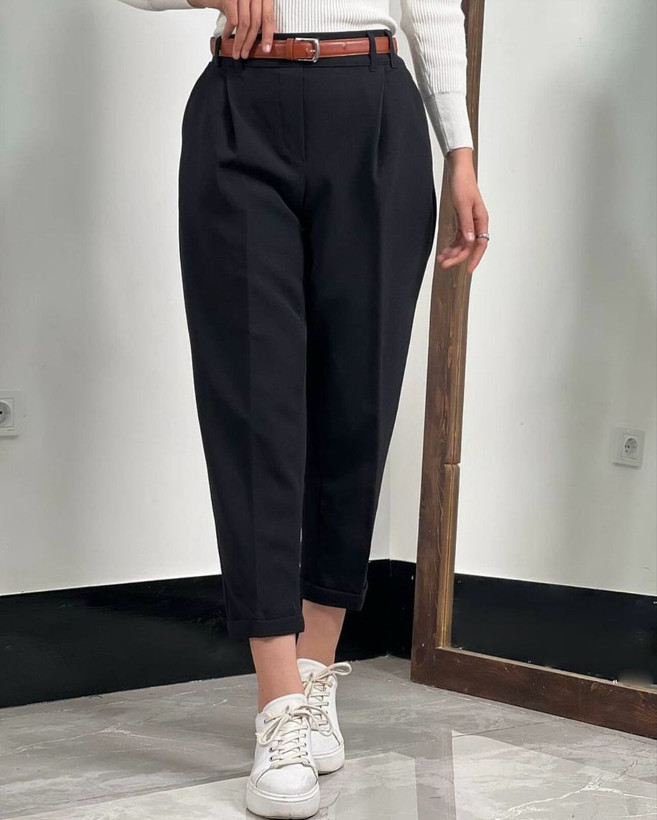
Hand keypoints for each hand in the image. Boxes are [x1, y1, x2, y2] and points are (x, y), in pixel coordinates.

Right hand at [187, 0, 276, 57]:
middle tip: (245, 53)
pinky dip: (229, 31)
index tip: (266, 49)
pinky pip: (233, 20)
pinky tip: (226, 37)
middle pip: (256, 22)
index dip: (268, 35)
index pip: (268, 17)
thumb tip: (267, 35)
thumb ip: (257, 17)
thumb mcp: (247, 6)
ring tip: (236, 51)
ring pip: (244, 23)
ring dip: (240, 41)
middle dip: (250, 41)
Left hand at [436, 147, 488, 275]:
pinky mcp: (462, 220)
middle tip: (444, 264)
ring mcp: (469, 223)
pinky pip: (458, 238)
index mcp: (481, 220)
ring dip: (452, 253)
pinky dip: (451, 245)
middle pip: (469, 247)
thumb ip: (466, 224)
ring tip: (441, 259)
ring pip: (463, 244)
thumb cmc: (463, 184)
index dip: (474, 258)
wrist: (458, 171)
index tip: (468, 270)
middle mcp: (477, 223)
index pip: (480, 245)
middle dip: (457, 257)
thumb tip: (469, 241)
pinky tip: (444, 250)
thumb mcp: (463, 205)